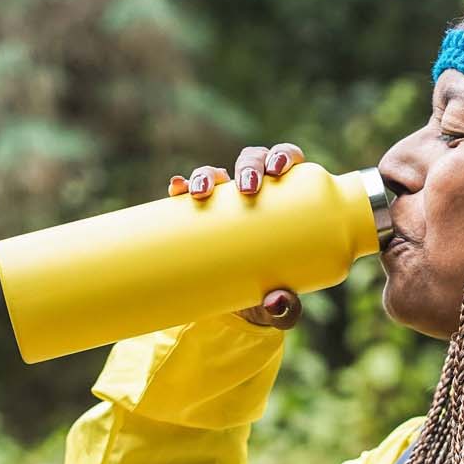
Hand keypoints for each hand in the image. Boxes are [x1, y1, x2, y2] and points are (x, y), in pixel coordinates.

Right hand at [169, 143, 306, 329]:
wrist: (233, 308)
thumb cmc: (267, 293)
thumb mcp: (280, 306)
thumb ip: (285, 308)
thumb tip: (276, 301)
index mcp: (283, 197)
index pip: (287, 161)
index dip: (284, 155)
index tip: (280, 168)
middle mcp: (252, 192)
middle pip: (251, 160)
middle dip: (248, 165)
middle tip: (247, 189)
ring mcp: (223, 202)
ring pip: (216, 173)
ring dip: (208, 174)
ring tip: (202, 193)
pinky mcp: (197, 216)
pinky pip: (185, 194)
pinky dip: (180, 187)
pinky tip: (176, 189)